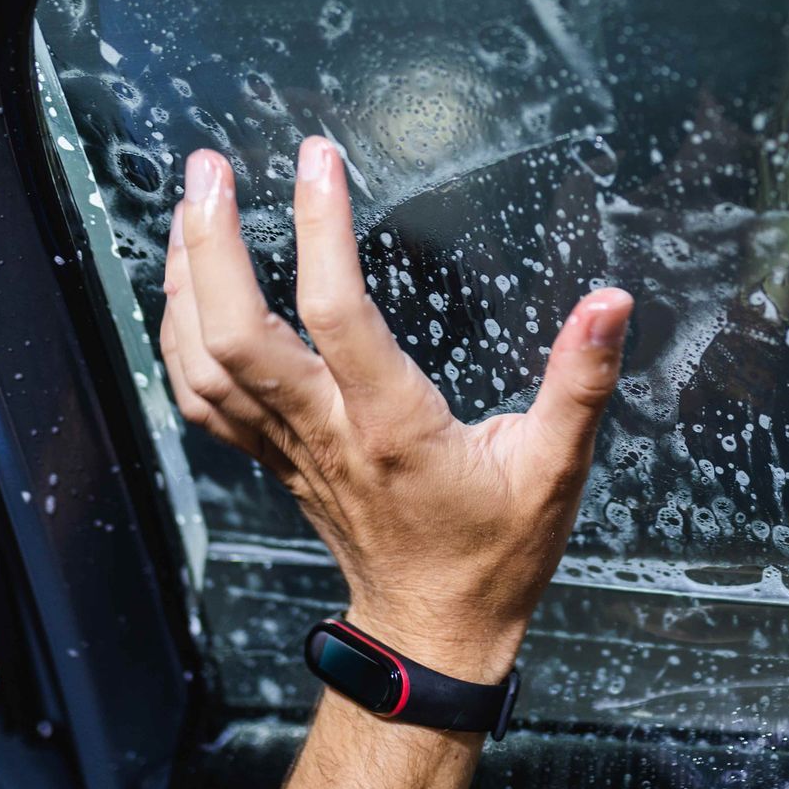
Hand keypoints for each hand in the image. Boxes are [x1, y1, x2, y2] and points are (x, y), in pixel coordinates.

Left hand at [159, 139, 632, 681]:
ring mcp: (288, 447)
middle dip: (214, 243)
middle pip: (235, 333)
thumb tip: (611, 302)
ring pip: (201, 362)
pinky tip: (183, 284)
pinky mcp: (272, 455)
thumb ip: (581, 381)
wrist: (433, 630)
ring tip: (191, 203)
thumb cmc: (495, 552)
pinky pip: (200, 393)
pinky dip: (177, 333)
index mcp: (393, 425)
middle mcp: (325, 432)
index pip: (337, 312)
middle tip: (211, 166)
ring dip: (182, 278)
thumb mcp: (558, 468)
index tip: (318, 158)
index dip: (320, 227)